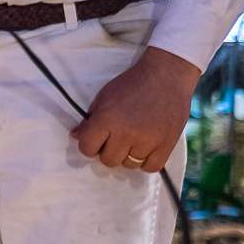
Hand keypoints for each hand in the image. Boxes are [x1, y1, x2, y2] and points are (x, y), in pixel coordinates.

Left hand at [69, 44, 203, 173]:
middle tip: (116, 139)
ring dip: (128, 156)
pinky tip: (145, 150)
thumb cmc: (131, 84)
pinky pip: (151, 167)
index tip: (96, 139)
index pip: (87, 148)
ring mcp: (147, 141)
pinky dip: (146, 162)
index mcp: (106, 119)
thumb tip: (76, 136)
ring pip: (129, 165)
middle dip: (108, 151)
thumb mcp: (104, 97)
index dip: (89, 145)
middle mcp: (125, 133)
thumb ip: (90, 119)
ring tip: (133, 140)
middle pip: (108, 160)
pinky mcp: (167, 144)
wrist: (166, 75)